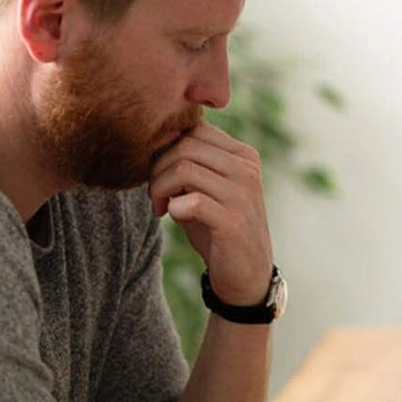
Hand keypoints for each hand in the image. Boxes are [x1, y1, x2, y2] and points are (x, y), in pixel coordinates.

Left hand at [149, 122, 273, 305]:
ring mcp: (243, 194)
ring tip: (160, 206)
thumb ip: (191, 163)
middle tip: (154, 194)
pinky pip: (191, 201)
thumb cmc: (219, 227)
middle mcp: (246, 169)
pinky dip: (173, 208)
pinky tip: (173, 216)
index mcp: (243, 155)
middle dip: (157, 168)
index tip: (159, 173)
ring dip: (159, 188)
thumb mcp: (208, 188)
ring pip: (183, 169)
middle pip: (185, 145)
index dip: (166, 147)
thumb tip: (157, 138)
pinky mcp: (233, 221)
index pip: (195, 128)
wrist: (246, 273)